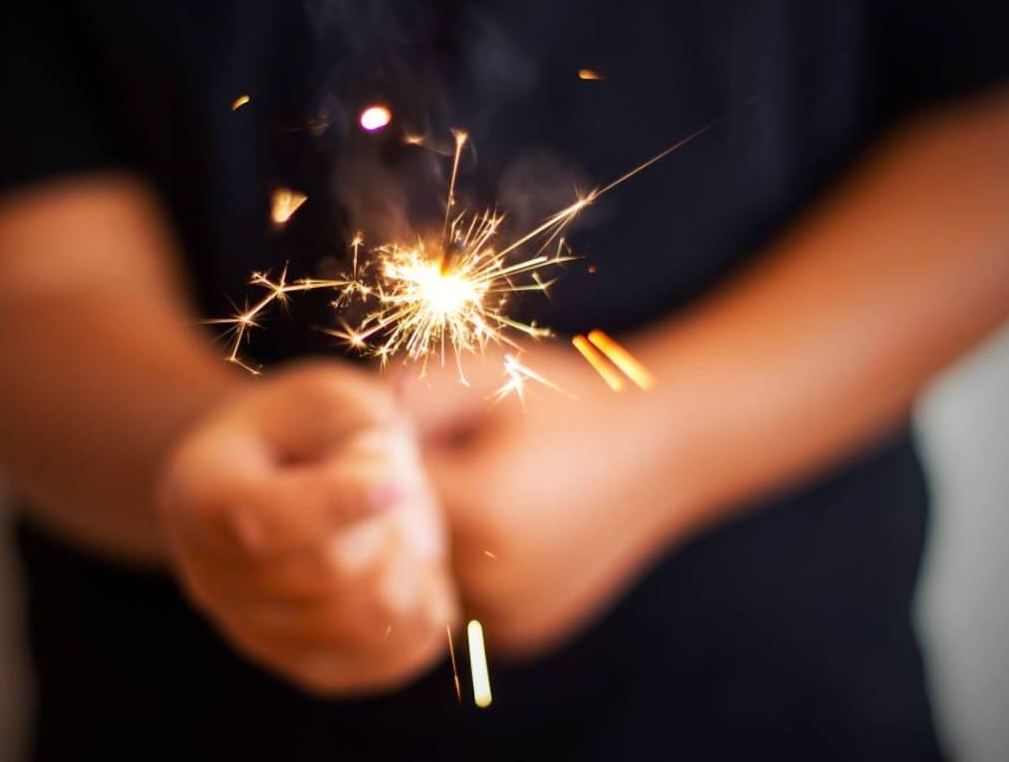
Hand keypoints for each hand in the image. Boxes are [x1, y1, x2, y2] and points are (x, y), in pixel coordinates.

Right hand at [156, 360, 457, 695]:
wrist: (270, 480)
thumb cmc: (301, 429)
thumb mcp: (321, 396)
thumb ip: (350, 424)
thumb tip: (387, 490)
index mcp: (201, 497)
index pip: (267, 521)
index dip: (342, 502)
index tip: (399, 481)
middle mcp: (211, 578)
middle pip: (328, 571)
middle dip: (388, 525)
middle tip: (401, 490)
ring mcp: (255, 633)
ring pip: (362, 622)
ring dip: (411, 569)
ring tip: (408, 529)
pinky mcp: (306, 668)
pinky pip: (387, 660)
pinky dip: (423, 613)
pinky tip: (421, 571)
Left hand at [402, 345, 685, 657]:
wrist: (662, 451)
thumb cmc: (569, 401)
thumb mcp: (488, 376)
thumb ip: (410, 393)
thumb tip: (346, 428)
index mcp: (482, 510)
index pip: (379, 493)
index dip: (379, 459)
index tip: (402, 434)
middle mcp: (495, 579)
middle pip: (395, 543)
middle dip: (401, 501)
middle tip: (441, 460)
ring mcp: (510, 614)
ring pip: (421, 579)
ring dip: (424, 543)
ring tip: (470, 489)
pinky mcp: (522, 633)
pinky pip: (457, 601)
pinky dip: (458, 569)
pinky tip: (492, 526)